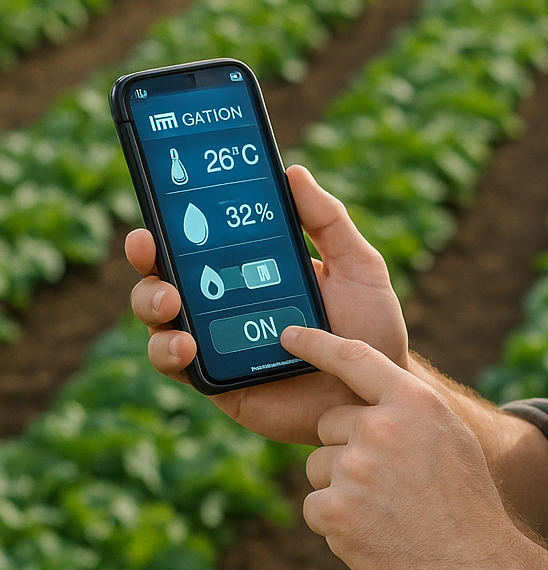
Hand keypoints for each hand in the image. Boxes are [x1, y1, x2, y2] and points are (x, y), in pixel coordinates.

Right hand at [126, 165, 408, 442]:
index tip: (161, 199)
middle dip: (148, 258)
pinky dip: (168, 353)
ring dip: (151, 303)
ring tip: (171, 302)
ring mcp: (217, 343)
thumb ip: (328, 221)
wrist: (377, 397)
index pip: (202, 237)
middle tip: (150, 248)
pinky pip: (176, 366)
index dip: (173, 218)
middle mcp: (225, 302)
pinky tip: (185, 347)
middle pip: (166, 273)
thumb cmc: (371, 330)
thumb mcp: (357, 268)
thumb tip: (292, 172)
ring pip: (159, 319)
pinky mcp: (216, 382)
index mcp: (252, 268)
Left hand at [291, 327, 516, 569]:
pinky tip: (373, 533)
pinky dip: (335, 523)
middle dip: (347, 449)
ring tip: (386, 510)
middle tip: (389, 483)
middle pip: (330, 425)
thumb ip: (405, 410)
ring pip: (319, 467)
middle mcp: (381, 427)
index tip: (289, 335)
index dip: (316, 343)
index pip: (354, 357)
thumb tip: (357, 402)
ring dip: (340, 488)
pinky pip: (315, 506)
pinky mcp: (334, 510)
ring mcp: (355, 469)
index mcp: (413, 401)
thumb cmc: (463, 500)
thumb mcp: (447, 435)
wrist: (474, 564)